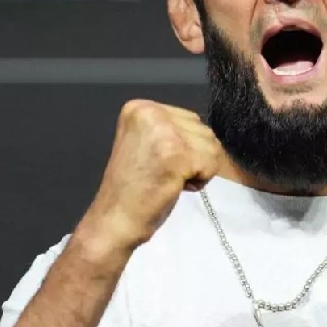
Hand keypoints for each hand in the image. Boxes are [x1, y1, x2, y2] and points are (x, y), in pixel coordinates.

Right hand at [75, 100, 223, 254]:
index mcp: (140, 108)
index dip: (185, 146)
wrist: (115, 218)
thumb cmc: (132, 188)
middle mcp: (150, 112)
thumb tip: (205, 133)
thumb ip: (169, 130)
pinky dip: (201, 180)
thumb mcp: (146, 143)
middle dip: (194, 155)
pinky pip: (211, 164)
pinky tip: (176, 186)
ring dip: (198, 168)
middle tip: (165, 173)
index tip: (160, 163)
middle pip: (202, 129)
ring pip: (211, 145)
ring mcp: (164, 131)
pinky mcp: (177, 153)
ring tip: (169, 179)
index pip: (189, 119)